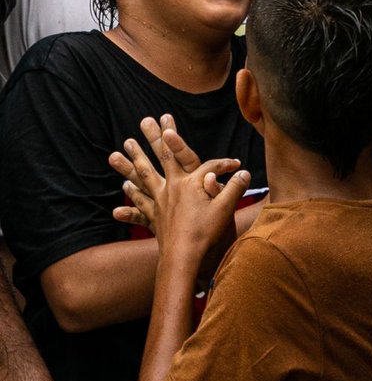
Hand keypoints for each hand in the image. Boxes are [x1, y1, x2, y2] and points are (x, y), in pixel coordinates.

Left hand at [110, 118, 249, 258]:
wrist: (185, 259)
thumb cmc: (206, 234)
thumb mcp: (226, 209)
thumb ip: (234, 188)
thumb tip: (244, 173)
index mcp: (189, 184)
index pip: (200, 161)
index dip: (207, 155)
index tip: (208, 147)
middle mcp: (172, 189)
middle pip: (161, 158)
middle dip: (154, 138)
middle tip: (145, 121)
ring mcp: (161, 203)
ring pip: (143, 177)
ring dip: (131, 163)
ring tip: (119, 150)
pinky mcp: (156, 219)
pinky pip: (141, 207)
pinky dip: (131, 199)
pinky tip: (122, 193)